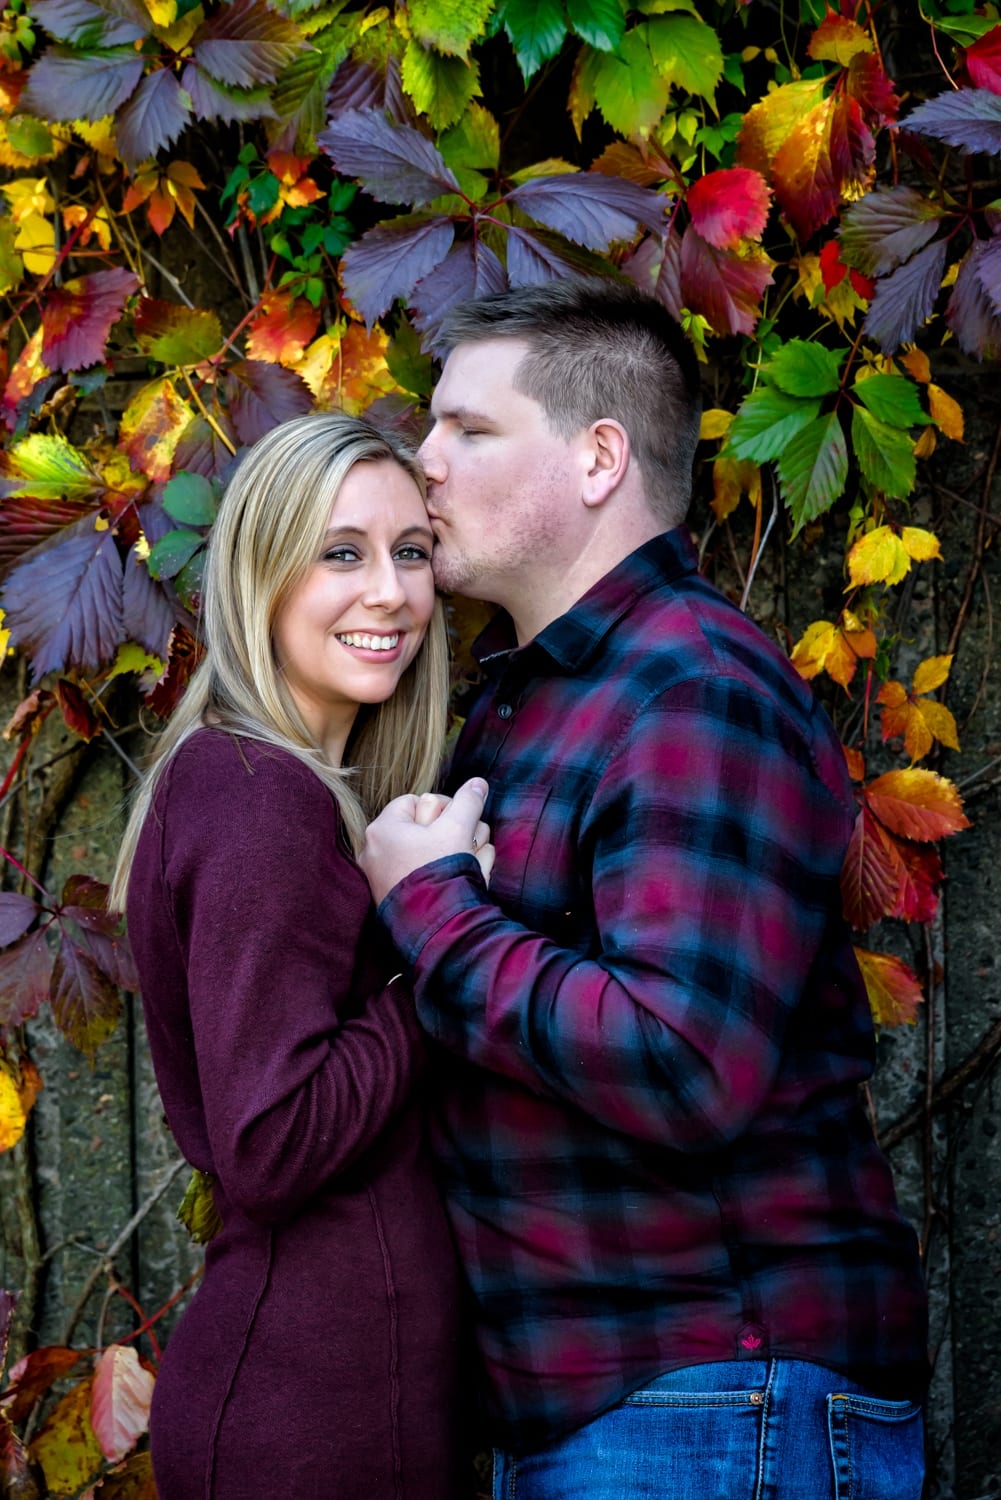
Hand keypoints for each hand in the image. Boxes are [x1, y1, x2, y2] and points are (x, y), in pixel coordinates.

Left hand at [359, 779, 492, 905]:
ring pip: (431, 851)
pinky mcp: (400, 896)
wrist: (437, 928)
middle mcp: (377, 852)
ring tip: (471, 863)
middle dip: (455, 832)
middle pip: (425, 825)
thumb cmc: (440, 873)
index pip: (418, 801)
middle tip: (467, 843)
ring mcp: (386, 876)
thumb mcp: (458, 828)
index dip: (444, 808)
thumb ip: (468, 801)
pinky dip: (448, 873)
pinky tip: (466, 878)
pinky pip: (427, 874)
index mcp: (383, 829)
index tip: (459, 822)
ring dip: (458, 852)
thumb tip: (478, 783)